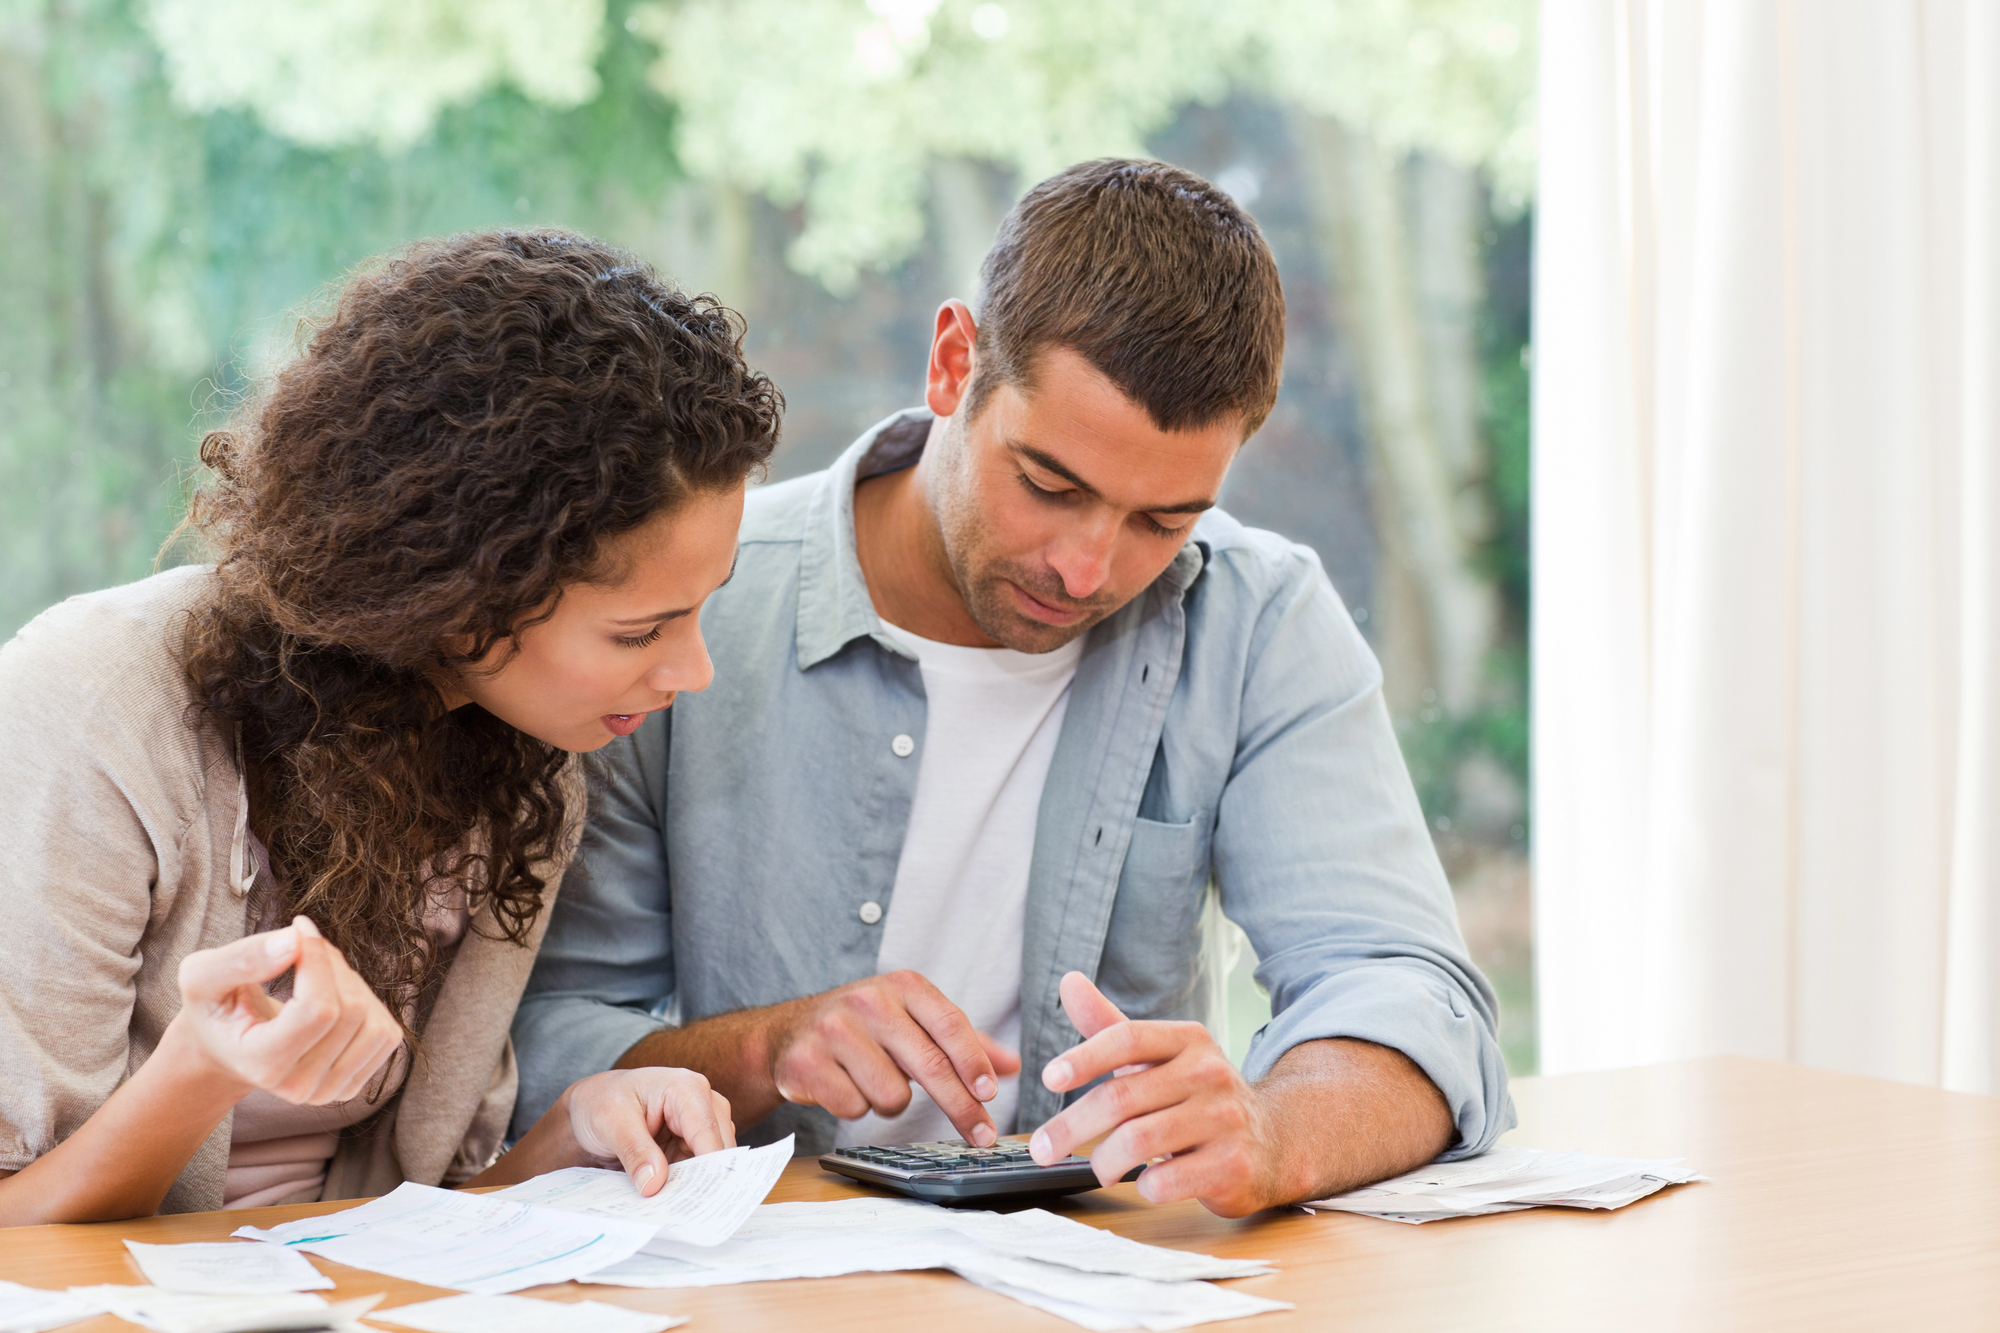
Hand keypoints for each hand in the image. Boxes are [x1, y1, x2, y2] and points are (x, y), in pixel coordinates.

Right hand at [170, 917, 402, 1105]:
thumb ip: (242, 958)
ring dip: (351, 983)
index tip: (299, 928)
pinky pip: (386, 1034)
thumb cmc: (214, 1009)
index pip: (319, 1009)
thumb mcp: (203, 977)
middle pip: (350, 1011)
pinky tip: (334, 996)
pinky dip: (367, 1003)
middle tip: (303, 947)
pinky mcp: (354, 1084)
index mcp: (261, 1066)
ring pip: (374, 1023)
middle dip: (332, 965)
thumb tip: (294, 941)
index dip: (318, 959)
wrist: (224, 1050)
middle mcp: (299, 1087)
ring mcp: (330, 1091)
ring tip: (317, 972)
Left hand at [565, 1068, 734, 1195]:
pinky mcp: (692, 1147)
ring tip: (672, 1210)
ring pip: (712, 1165)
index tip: (700, 1201)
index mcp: (687, 1089)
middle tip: (681, 1213)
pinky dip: (685, 1188)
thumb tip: (654, 1184)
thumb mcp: (611, 1122)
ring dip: (694, 1188)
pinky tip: (670, 1203)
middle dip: (702, 1182)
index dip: (707, 1168)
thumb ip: (635, 1151)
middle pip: (716, 1150)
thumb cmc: (601, 1101)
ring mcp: (700, 1127)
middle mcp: (702, 1105)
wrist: (590, 1106)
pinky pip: (698, 1173)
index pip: (706, 1132)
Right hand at [765, 971, 1021, 1146]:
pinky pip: (855, 1108)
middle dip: (961, 1107)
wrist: (790, 1033)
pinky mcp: (807, 1063)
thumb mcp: (913, 1019)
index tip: (990, 1094)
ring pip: (892, 1095)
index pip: (950, 1024)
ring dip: (891, 1102)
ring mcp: (834, 1031)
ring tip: (873, 1081)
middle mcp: (869, 1002)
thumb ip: (963, 1041)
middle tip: (982, 1136)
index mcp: (903, 985)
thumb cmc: (865, 1028)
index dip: (974, 1062)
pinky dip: (857, 1107)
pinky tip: (845, 1086)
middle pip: (930, 1065)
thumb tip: (1012, 1066)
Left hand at [1028, 971, 1279, 1216]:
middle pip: (1122, 1097)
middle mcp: (1210, 1073)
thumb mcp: (1158, 1057)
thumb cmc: (1197, 1096)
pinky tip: (1144, 1183)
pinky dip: (1144, 1186)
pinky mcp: (1232, 1165)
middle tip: (1042, 1148)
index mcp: (1188, 1040)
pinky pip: (1168, 1180)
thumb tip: (1069, 980)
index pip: (1127, 1038)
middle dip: (1071, 1126)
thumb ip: (1110, 1024)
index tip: (1049, 1079)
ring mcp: (1224, 1119)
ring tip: (1099, 1167)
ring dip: (1104, 1161)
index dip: (1084, 1057)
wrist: (1273, 1141)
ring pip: (1138, 1141)